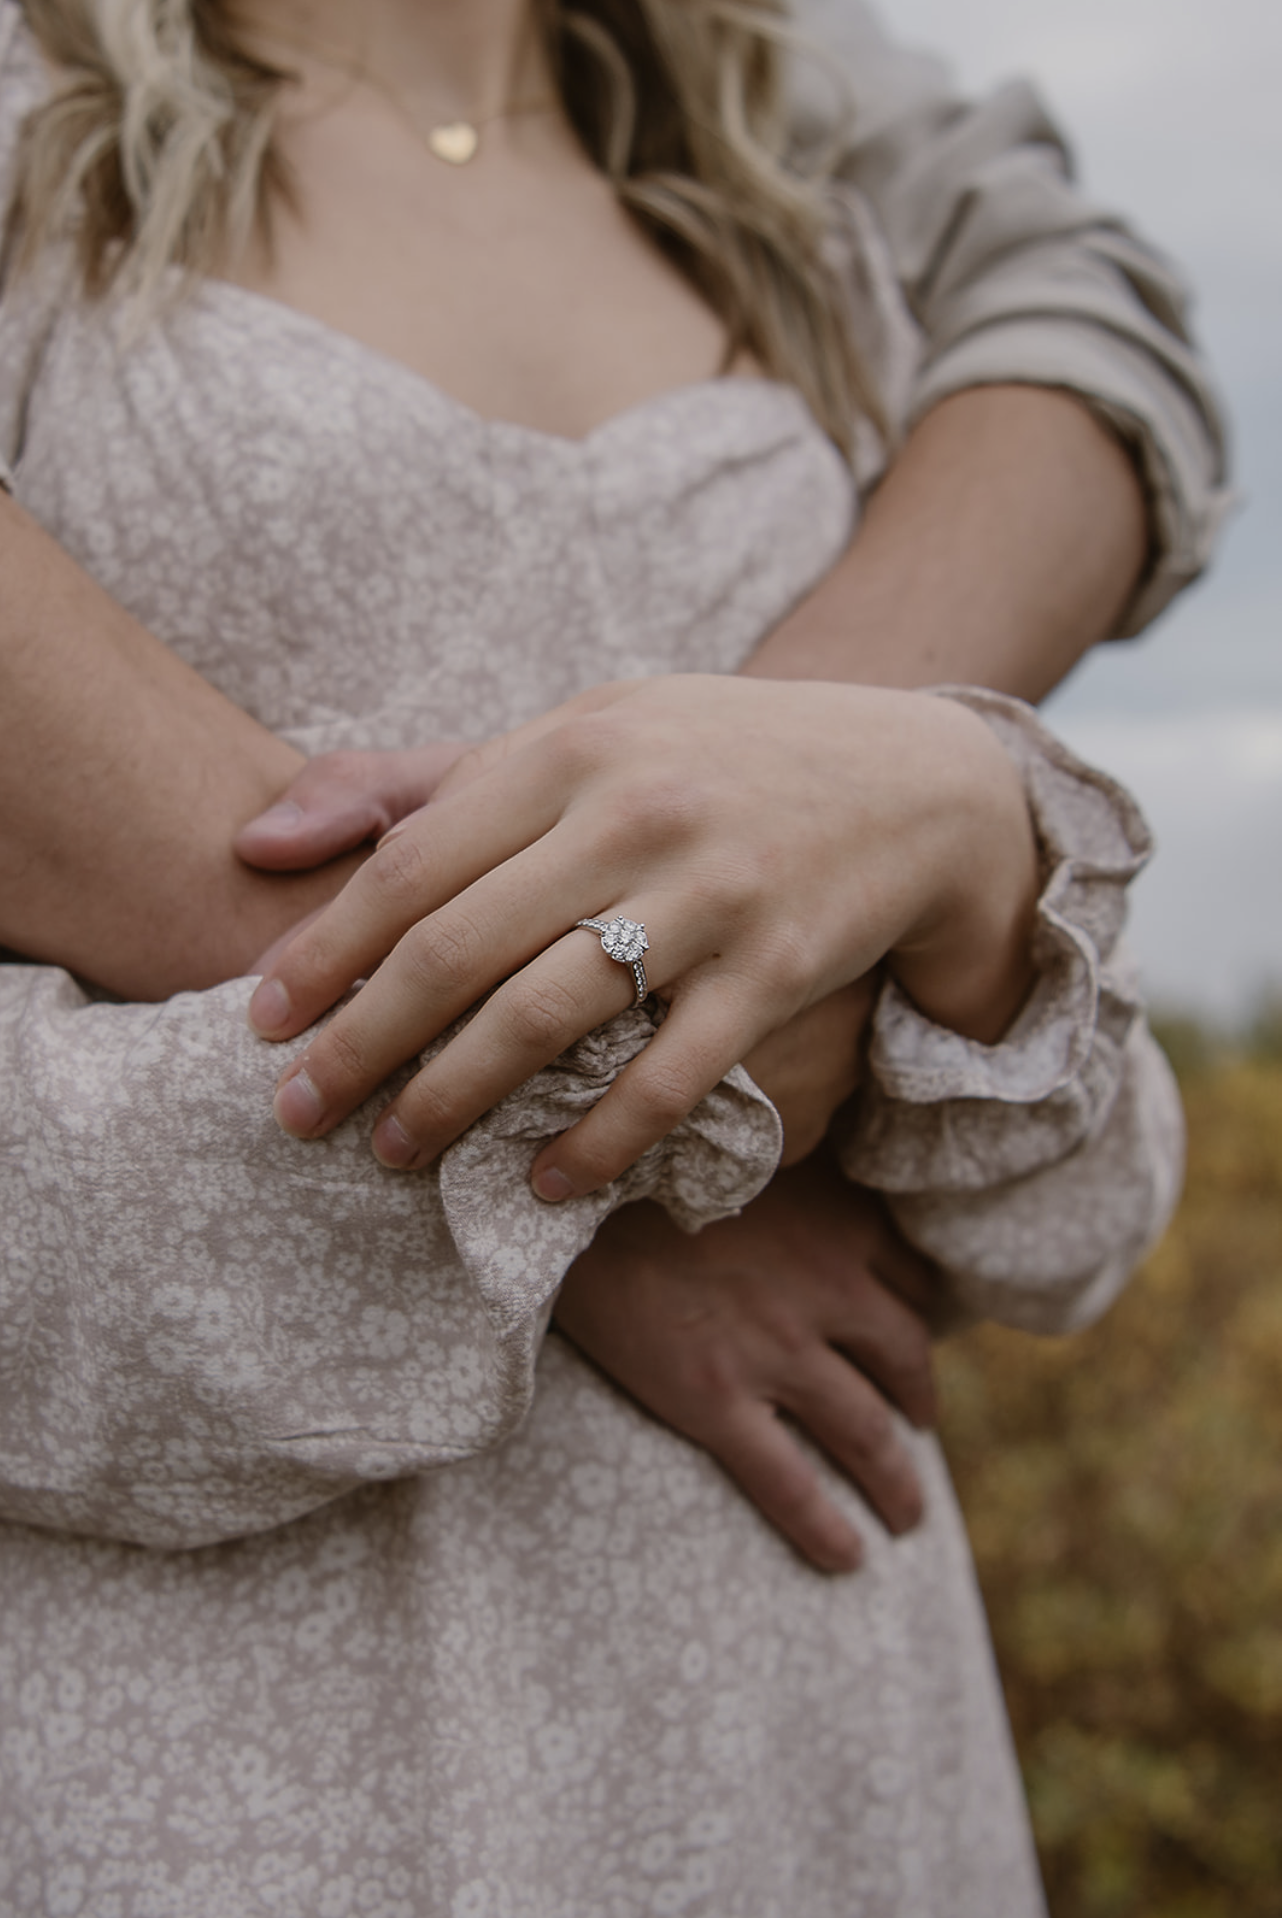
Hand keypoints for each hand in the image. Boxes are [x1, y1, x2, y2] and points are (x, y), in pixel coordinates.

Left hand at [248, 675, 1036, 1195]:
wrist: (916, 778)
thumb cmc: (709, 760)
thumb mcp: (577, 733)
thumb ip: (418, 779)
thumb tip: (256, 838)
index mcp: (569, 747)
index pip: (412, 862)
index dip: (325, 951)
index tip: (260, 1024)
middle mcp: (634, 811)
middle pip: (460, 946)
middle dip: (363, 1043)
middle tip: (299, 1114)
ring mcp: (713, 892)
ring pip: (550, 1015)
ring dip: (456, 1099)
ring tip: (396, 1153)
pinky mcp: (779, 967)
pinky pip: (670, 1075)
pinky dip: (600, 1140)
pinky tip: (545, 1183)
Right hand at [552, 1157, 938, 1572]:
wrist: (575, 1191)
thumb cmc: (653, 1160)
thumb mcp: (749, 1153)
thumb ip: (797, 1179)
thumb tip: (810, 1201)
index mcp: (839, 1224)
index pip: (913, 1282)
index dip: (920, 1318)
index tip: (914, 1339)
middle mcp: (826, 1289)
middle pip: (906, 1362)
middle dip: (920, 1404)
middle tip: (920, 1426)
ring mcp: (775, 1350)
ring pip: (865, 1433)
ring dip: (896, 1482)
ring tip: (906, 1514)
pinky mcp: (715, 1399)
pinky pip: (788, 1482)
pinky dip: (824, 1527)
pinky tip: (848, 1558)